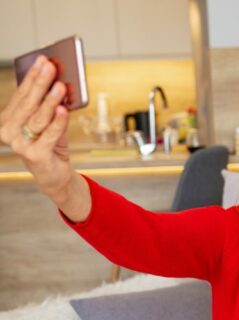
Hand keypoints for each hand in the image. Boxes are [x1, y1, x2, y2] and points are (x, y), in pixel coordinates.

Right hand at [0, 55, 89, 219]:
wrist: (55, 176)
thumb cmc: (51, 145)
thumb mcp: (50, 123)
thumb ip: (52, 106)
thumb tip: (60, 82)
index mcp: (9, 119)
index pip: (21, 94)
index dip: (32, 76)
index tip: (42, 59)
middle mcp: (9, 131)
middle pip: (28, 103)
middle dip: (41, 83)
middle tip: (51, 66)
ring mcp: (20, 145)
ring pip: (38, 118)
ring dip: (50, 100)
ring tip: (60, 86)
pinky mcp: (34, 156)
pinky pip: (49, 135)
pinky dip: (58, 122)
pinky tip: (64, 109)